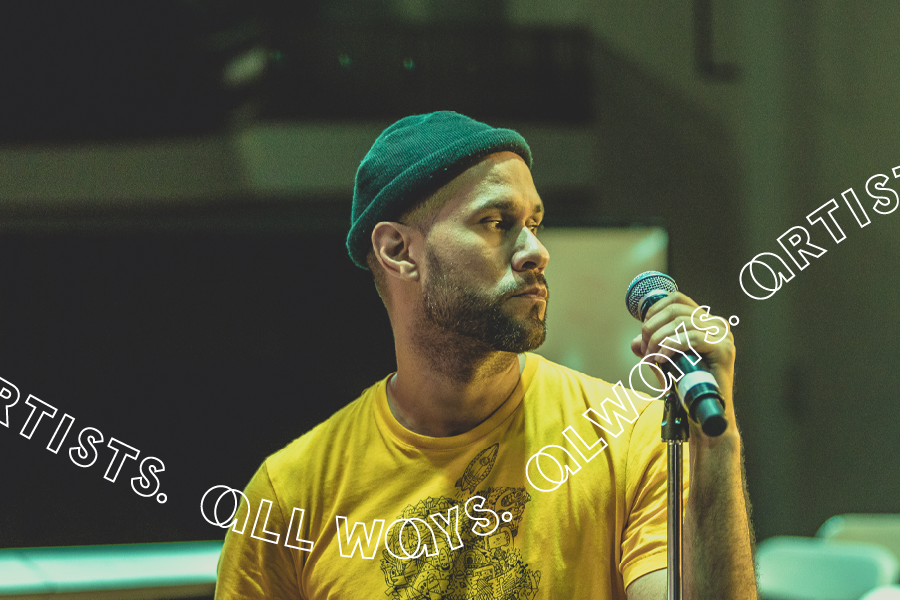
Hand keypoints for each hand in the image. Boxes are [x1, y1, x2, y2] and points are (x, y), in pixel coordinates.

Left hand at [629, 292, 737, 442]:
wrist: (703, 412)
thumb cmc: (686, 387)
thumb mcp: (663, 363)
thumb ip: (651, 349)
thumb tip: (635, 343)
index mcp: (704, 321)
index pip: (676, 299)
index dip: (654, 311)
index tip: (643, 334)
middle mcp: (716, 323)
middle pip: (675, 309)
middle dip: (652, 328)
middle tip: (645, 350)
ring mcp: (722, 335)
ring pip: (680, 322)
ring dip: (658, 340)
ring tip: (651, 358)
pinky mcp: (723, 349)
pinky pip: (691, 338)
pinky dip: (671, 346)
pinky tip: (662, 359)